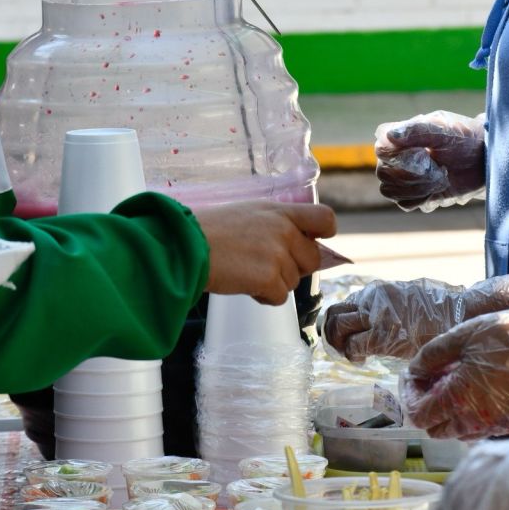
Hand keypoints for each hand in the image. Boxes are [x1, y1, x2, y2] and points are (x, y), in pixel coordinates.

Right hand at [196, 201, 336, 304]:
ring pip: (293, 281)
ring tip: (245, 272)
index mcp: (279, 211)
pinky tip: (244, 284)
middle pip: (313, 259)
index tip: (311, 242)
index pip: (325, 218)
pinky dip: (263, 297)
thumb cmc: (206, 232)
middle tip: (266, 266)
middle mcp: (284, 229)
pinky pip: (279, 298)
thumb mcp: (246, 214)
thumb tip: (294, 246)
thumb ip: (274, 225)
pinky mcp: (269, 277)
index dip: (323, 234)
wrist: (183, 246)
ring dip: (273, 283)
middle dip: (293, 268)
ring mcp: (278, 253)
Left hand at [323, 273, 508, 362]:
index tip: (347, 336)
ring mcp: (376, 316)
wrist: (458, 313)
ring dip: (338, 344)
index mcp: (377, 292)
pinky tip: (361, 361)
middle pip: (333, 313)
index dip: (339, 322)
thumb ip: (387, 308)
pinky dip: (351, 355)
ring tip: (350, 355)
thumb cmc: (439, 312)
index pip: (345, 304)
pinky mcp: (383, 335)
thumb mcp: (407, 300)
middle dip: (331, 334)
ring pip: (337, 327)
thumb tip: (376, 322)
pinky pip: (354, 346)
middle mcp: (372, 300)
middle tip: (341, 348)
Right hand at [375, 110, 485, 212]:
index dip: (398, 157)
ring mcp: (403, 177)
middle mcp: (397, 157)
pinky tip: (438, 189)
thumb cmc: (465, 140)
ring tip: (440, 178)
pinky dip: (422, 199)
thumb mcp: (445, 131)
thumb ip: (417, 131)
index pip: (381, 149)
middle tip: (438, 167)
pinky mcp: (413, 195)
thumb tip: (390, 136)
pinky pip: (404, 204)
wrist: (483, 162)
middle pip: (384, 174)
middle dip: (414, 175)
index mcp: (400, 135)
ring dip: (418, 188)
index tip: (424, 154)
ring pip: (390, 191)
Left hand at [400, 298, 508, 437]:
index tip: (413, 377)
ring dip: (449, 411)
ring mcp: (496, 425)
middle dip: (427, 405)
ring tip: (455, 380)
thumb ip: (430, 356)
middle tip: (432, 378)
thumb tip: (414, 370)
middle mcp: (476, 421)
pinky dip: (470, 414)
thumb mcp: (461, 336)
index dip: (409, 396)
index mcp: (459, 400)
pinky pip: (481, 427)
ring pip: (459, 431)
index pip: (419, 416)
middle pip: (436, 429)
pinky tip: (476, 388)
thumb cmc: (508, 335)